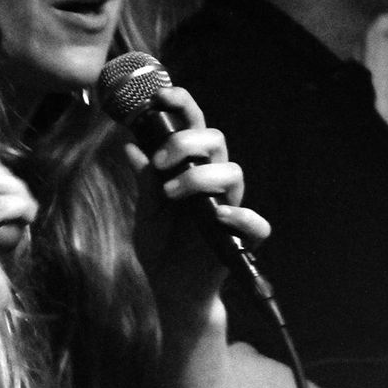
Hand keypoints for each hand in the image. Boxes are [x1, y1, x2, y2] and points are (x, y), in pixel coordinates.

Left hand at [124, 85, 268, 303]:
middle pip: (216, 140)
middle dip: (187, 141)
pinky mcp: (241, 239)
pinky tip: (217, 217)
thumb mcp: (145, 213)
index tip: (162, 97)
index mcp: (191, 170)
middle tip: (161, 160)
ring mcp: (229, 208)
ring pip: (234, 172)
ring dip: (200, 175)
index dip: (184, 106)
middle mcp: (213, 183)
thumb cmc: (161, 248)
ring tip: (171, 192)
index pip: (194, 128)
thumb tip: (131, 146)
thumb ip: (144, 183)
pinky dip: (240, 218)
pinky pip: (256, 223)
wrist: (171, 290)